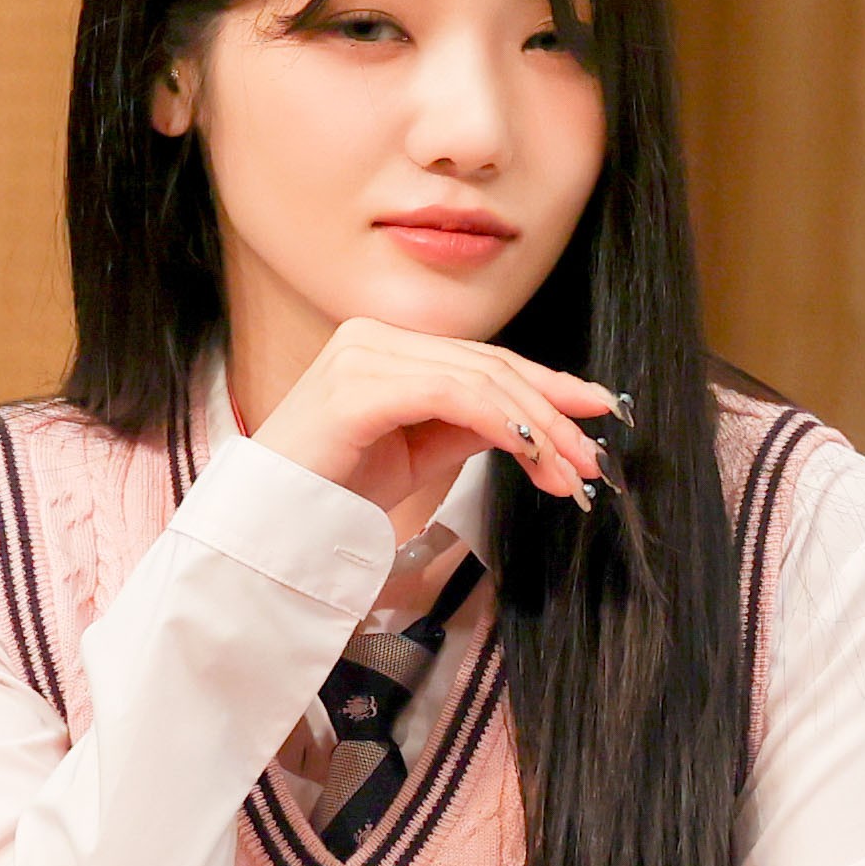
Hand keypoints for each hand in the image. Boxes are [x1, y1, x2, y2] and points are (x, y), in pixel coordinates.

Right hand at [249, 319, 623, 518]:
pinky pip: (450, 395)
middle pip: (489, 365)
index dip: (546, 386)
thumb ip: (470, 426)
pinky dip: (500, 421)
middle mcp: (373, 337)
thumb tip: (537, 424)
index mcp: (384, 347)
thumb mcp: (420, 453)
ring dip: (536, 427)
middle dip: (552, 414)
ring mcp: (363, 355)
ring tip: (570, 471)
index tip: (594, 413)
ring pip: (479, 378)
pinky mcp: (358, 387)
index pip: (483, 360)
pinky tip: (530, 452)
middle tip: (591, 459)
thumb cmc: (333, 492)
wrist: (270, 528)